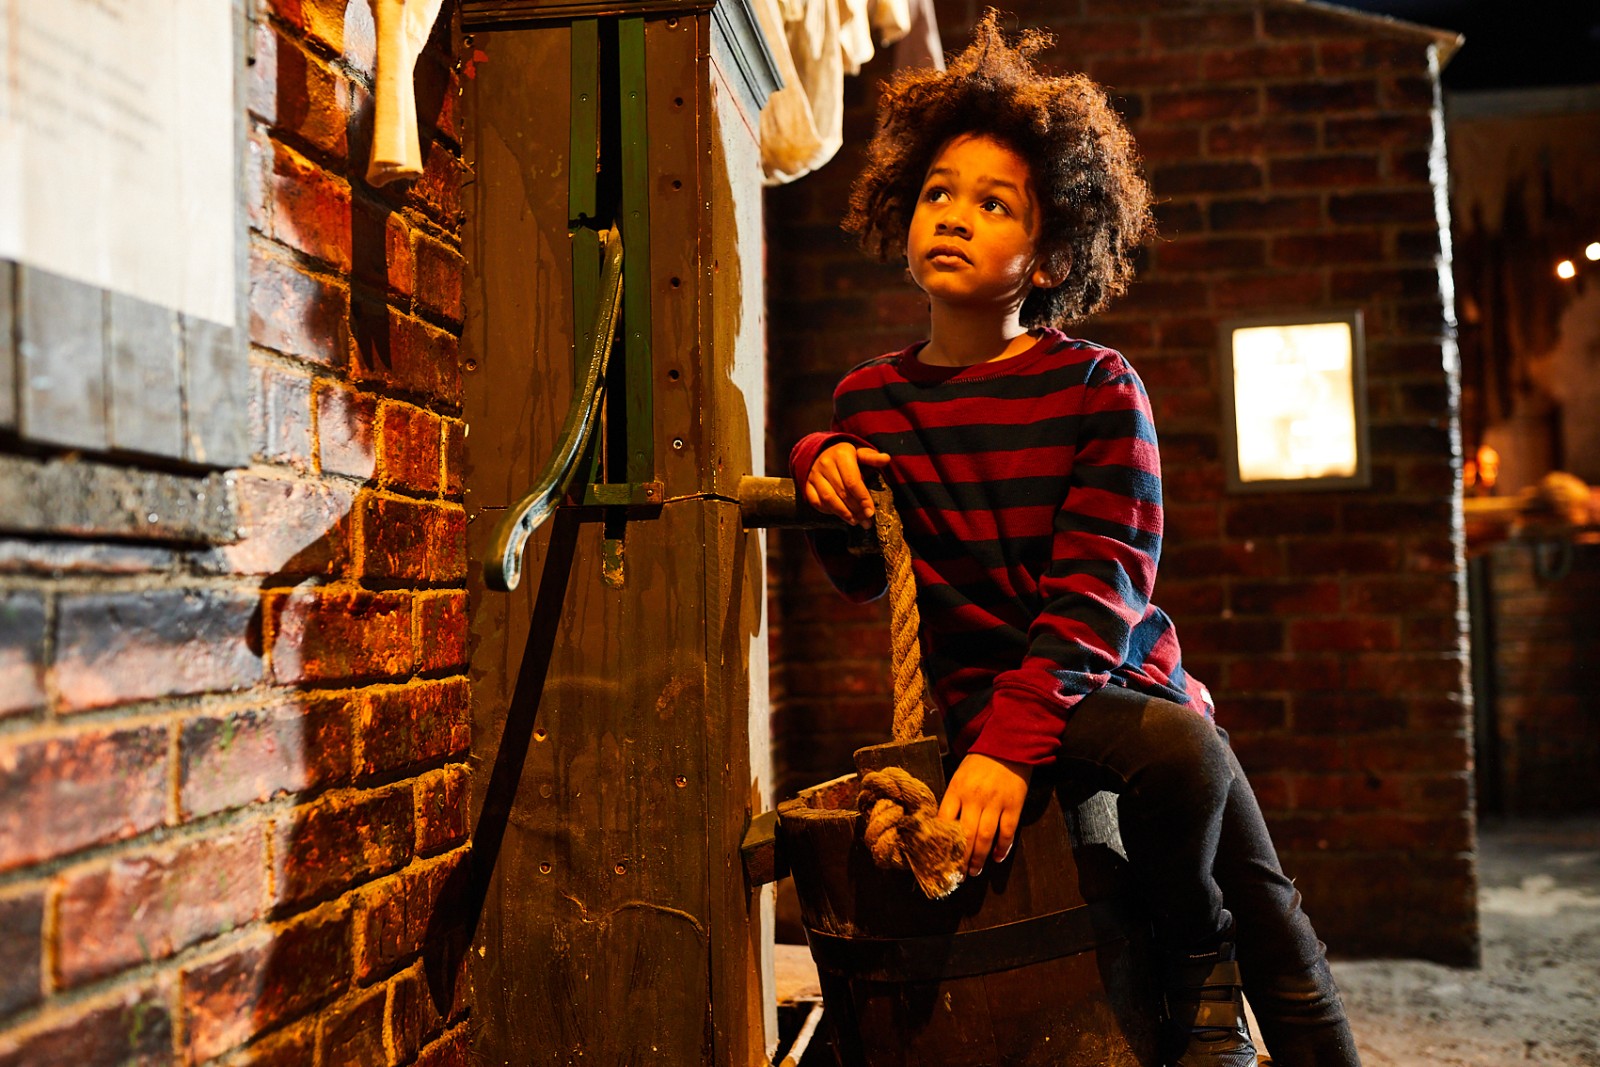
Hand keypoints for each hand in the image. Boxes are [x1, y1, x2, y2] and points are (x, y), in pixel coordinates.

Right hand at [804, 442, 891, 525]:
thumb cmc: (846, 455)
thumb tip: (886, 458)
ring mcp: (814, 475)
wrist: (821, 451)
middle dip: (856, 510)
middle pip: (842, 493)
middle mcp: (825, 464)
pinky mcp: (806, 484)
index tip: (870, 511)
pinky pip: (816, 502)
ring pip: (828, 500)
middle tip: (866, 521)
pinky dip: (828, 511)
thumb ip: (872, 458)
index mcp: (841, 455)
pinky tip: (840, 515)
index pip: (852, 481)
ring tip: (855, 521)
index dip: (862, 498)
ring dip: (843, 513)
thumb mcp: (860, 452)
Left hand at [938, 753, 1031, 876]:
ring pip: (985, 837)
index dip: (942, 844)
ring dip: (979, 858)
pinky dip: (1002, 847)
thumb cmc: (980, 762)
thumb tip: (945, 830)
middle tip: (958, 875)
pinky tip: (997, 858)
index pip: (945, 821)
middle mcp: (974, 798)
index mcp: (957, 790)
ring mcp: (996, 802)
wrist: (1008, 743)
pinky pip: (1007, 831)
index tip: (940, 859)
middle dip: (961, 859)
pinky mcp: (1014, 804)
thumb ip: (954, 801)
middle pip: (965, 835)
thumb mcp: (960, 777)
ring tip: (974, 871)